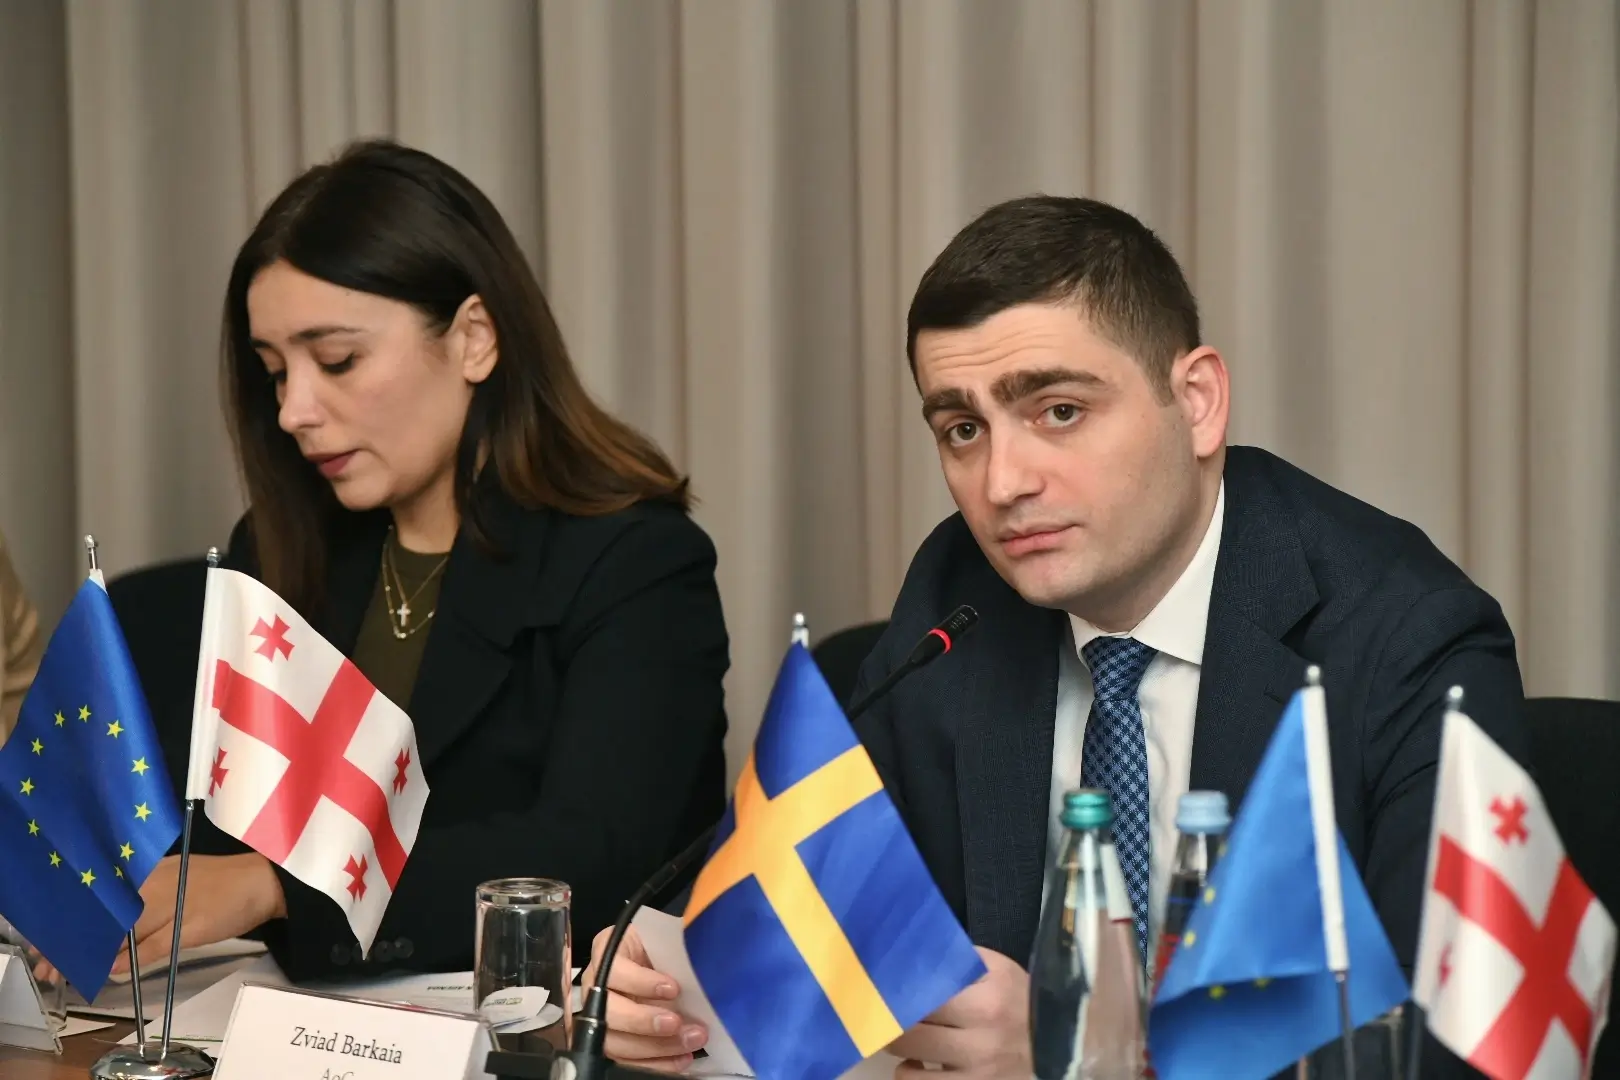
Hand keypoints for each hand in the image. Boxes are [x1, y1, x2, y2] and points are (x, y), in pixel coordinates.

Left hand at [34, 853, 284, 984]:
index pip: (106, 892)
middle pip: (109, 913)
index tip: (54, 934)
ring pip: (125, 932)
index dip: (78, 915)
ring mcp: (175, 903)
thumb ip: (146, 893)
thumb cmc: (219, 880)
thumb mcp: (178, 877)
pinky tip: (111, 970)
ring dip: (98, 953)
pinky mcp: (191, 926)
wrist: (264, 880)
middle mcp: (159, 882)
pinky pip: (152, 946)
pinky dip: (130, 960)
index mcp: (154, 868)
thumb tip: (115, 917)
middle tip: (52, 961)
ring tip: (74, 968)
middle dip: (80, 937)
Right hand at [580, 924, 707, 1072]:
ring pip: (614, 1042)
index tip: (672, 988)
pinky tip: (682, 1059)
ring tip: (689, 1042)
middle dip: (644, 1022)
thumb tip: (699, 964)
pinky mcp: (613, 1041)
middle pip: (608, 1011)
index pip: (613, 969)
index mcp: (608, 952)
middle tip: (677, 1023)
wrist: (661, 963)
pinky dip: (657, 1063)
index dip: (640, 982)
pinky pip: (627, 1061)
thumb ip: (673, 949)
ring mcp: (601, 1017)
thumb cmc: (662, 947)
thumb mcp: (665, 939)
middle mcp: (596, 986)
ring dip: (655, 1047)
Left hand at [887, 948, 1029, 1079]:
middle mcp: (981, 1040)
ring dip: (899, 1054)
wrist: (1059, 1041)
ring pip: (907, 1071)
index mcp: (985, 1000)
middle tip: (887, 1013)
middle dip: (891, 1023)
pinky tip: (919, 1064)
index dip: (896, 992)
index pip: (922, 996)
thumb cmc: (1020, 998)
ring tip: (906, 1039)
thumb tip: (911, 954)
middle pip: (908, 1034)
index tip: (882, 987)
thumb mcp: (997, 968)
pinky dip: (912, 1076)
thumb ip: (955, 961)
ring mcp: (979, 1073)